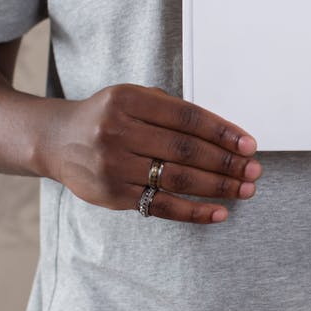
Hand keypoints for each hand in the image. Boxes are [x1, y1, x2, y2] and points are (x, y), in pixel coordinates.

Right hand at [44, 84, 260, 222]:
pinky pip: (162, 206)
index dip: (222, 131)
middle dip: (226, 162)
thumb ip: (170, 110)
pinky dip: (194, 212)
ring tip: (244, 189)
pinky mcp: (113, 195)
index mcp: (128, 100)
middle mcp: (118, 131)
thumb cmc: (107, 117)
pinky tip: (219, 212)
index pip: (187, 118)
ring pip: (178, 179)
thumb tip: (225, 133)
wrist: (57, 140)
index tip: (248, 144)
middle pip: (186, 150)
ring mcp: (114, 166)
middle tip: (253, 170)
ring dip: (217, 187)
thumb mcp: (132, 98)